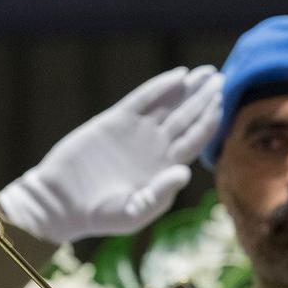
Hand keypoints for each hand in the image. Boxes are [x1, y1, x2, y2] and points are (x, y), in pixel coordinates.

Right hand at [0, 65, 222, 242]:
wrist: (64, 202)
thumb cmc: (101, 216)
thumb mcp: (135, 213)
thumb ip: (160, 194)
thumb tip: (185, 172)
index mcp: (165, 168)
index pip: (195, 140)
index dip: (210, 121)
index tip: (224, 104)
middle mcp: (155, 148)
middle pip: (187, 118)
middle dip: (204, 99)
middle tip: (222, 79)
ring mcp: (136, 133)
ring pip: (169, 106)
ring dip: (188, 90)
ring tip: (207, 72)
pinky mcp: (115, 121)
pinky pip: (142, 100)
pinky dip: (160, 88)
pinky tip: (179, 77)